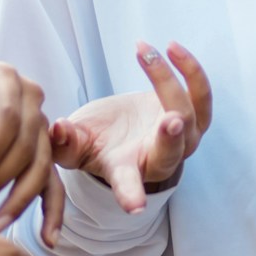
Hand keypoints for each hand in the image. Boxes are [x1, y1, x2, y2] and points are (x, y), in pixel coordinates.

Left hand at [0, 57, 59, 244]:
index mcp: (4, 78)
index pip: (6, 117)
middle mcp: (31, 99)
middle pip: (25, 147)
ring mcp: (41, 126)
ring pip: (40, 168)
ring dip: (17, 201)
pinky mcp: (41, 151)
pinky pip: (52, 182)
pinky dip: (53, 211)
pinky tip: (49, 238)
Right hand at [50, 42, 211, 213]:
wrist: (123, 130)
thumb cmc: (96, 141)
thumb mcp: (75, 144)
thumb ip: (65, 141)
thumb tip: (56, 127)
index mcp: (127, 169)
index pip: (129, 185)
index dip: (131, 194)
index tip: (135, 207)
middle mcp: (160, 158)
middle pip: (170, 152)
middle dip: (172, 138)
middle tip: (172, 120)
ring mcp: (183, 139)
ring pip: (189, 114)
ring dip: (172, 83)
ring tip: (147, 54)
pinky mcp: (195, 114)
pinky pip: (199, 92)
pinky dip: (188, 69)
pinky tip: (170, 48)